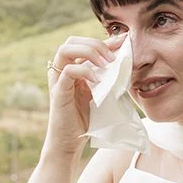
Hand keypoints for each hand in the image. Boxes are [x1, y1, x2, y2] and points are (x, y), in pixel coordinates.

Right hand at [44, 32, 123, 156]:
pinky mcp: (58, 92)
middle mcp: (61, 71)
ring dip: (89, 52)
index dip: (104, 39)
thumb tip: (124, 58)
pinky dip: (85, 71)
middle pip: (72, 41)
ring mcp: (58, 80)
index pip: (84, 43)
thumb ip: (107, 75)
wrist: (70, 143)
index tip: (124, 40)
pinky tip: (98, 81)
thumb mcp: (101, 92)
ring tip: (106, 64)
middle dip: (95, 43)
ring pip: (65, 50)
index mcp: (71, 69)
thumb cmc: (86, 120)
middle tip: (113, 56)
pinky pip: (68, 71)